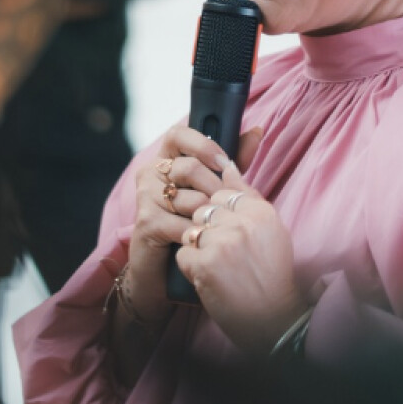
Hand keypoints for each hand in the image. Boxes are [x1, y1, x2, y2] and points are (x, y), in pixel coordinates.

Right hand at [125, 123, 237, 325]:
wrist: (167, 273)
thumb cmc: (193, 227)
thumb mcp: (217, 191)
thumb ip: (234, 163)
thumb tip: (257, 130)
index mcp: (166, 161)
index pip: (178, 134)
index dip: (202, 144)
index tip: (224, 162)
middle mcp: (151, 174)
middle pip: (187, 167)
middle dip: (215, 189)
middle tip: (227, 208)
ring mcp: (145, 198)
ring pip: (188, 197)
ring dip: (208, 216)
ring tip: (214, 229)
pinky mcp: (146, 222)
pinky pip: (181, 222)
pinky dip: (198, 233)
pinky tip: (203, 241)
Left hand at [176, 151, 308, 356]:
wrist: (271, 318)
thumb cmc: (271, 275)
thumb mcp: (271, 231)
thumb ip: (248, 197)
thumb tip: (226, 166)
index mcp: (261, 212)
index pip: (225, 192)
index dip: (219, 210)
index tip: (225, 229)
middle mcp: (243, 222)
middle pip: (205, 208)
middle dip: (207, 228)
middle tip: (222, 253)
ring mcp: (222, 242)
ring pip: (191, 229)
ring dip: (198, 248)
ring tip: (218, 267)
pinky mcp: (204, 263)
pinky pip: (182, 253)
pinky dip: (191, 267)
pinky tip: (209, 279)